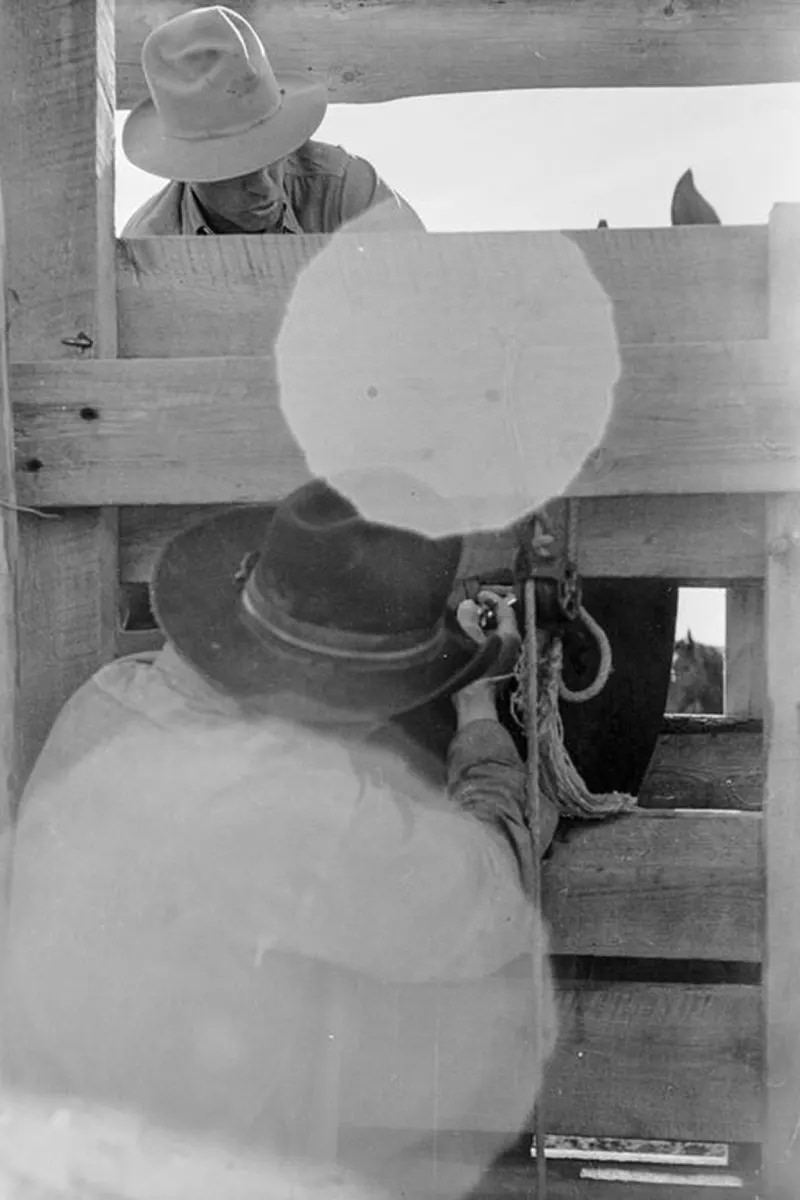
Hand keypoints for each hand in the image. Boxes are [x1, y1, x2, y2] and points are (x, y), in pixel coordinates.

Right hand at [453, 589, 520, 722]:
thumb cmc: (473, 669)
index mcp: (510, 635)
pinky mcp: (501, 663)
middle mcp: (514, 643)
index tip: (478, 595)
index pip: (505, 608)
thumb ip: (471, 619)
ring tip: (469, 618)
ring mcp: (509, 655)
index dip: (492, 598)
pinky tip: (471, 635)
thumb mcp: (469, 639)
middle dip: (489, 610)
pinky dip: (485, 634)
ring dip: (486, 622)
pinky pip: (496, 642)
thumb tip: (470, 607)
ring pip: (500, 631)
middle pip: (504, 619)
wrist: (475, 699)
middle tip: (473, 604)